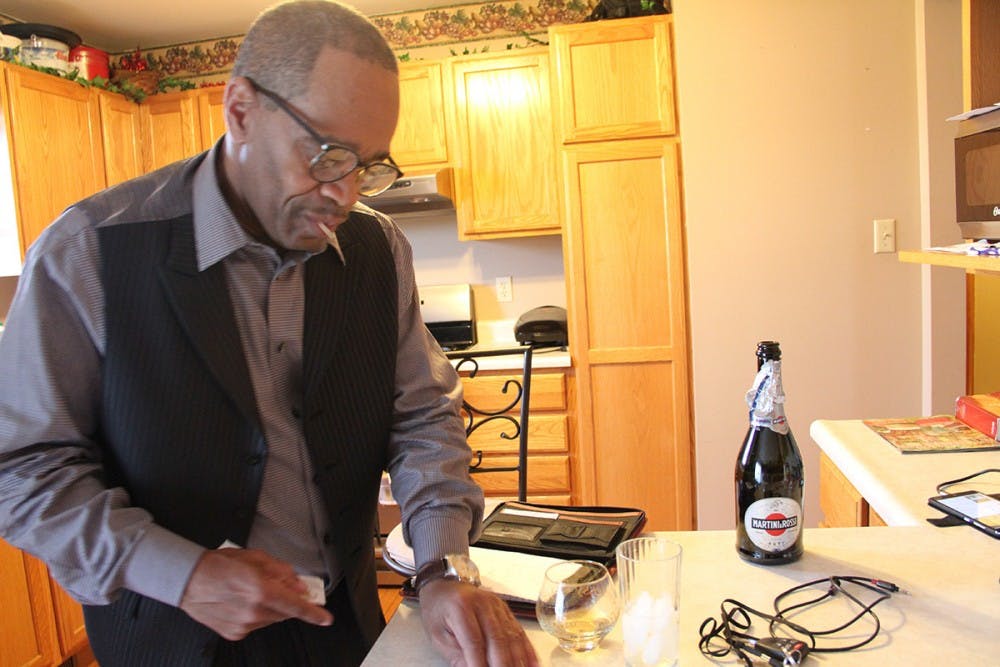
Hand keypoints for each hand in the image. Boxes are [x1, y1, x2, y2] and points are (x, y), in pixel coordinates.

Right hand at [179, 548, 332, 639]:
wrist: (187, 580)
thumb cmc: (217, 565)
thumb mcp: (255, 557)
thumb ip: (282, 571)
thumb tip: (298, 584)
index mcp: (260, 590)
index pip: (295, 606)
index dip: (314, 613)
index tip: (325, 618)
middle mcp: (253, 611)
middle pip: (285, 611)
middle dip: (287, 600)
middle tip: (277, 586)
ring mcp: (243, 624)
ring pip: (271, 619)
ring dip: (270, 607)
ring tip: (252, 591)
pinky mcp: (235, 633)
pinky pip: (256, 624)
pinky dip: (256, 614)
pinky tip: (243, 602)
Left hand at [419, 579, 538, 666]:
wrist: (445, 585)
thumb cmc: (438, 611)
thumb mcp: (438, 635)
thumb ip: (456, 655)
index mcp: (461, 607)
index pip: (474, 641)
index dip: (479, 663)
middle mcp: (483, 604)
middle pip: (497, 639)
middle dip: (502, 665)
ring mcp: (498, 606)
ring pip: (512, 636)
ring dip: (518, 660)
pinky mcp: (506, 610)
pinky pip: (519, 632)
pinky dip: (527, 650)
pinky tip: (532, 664)